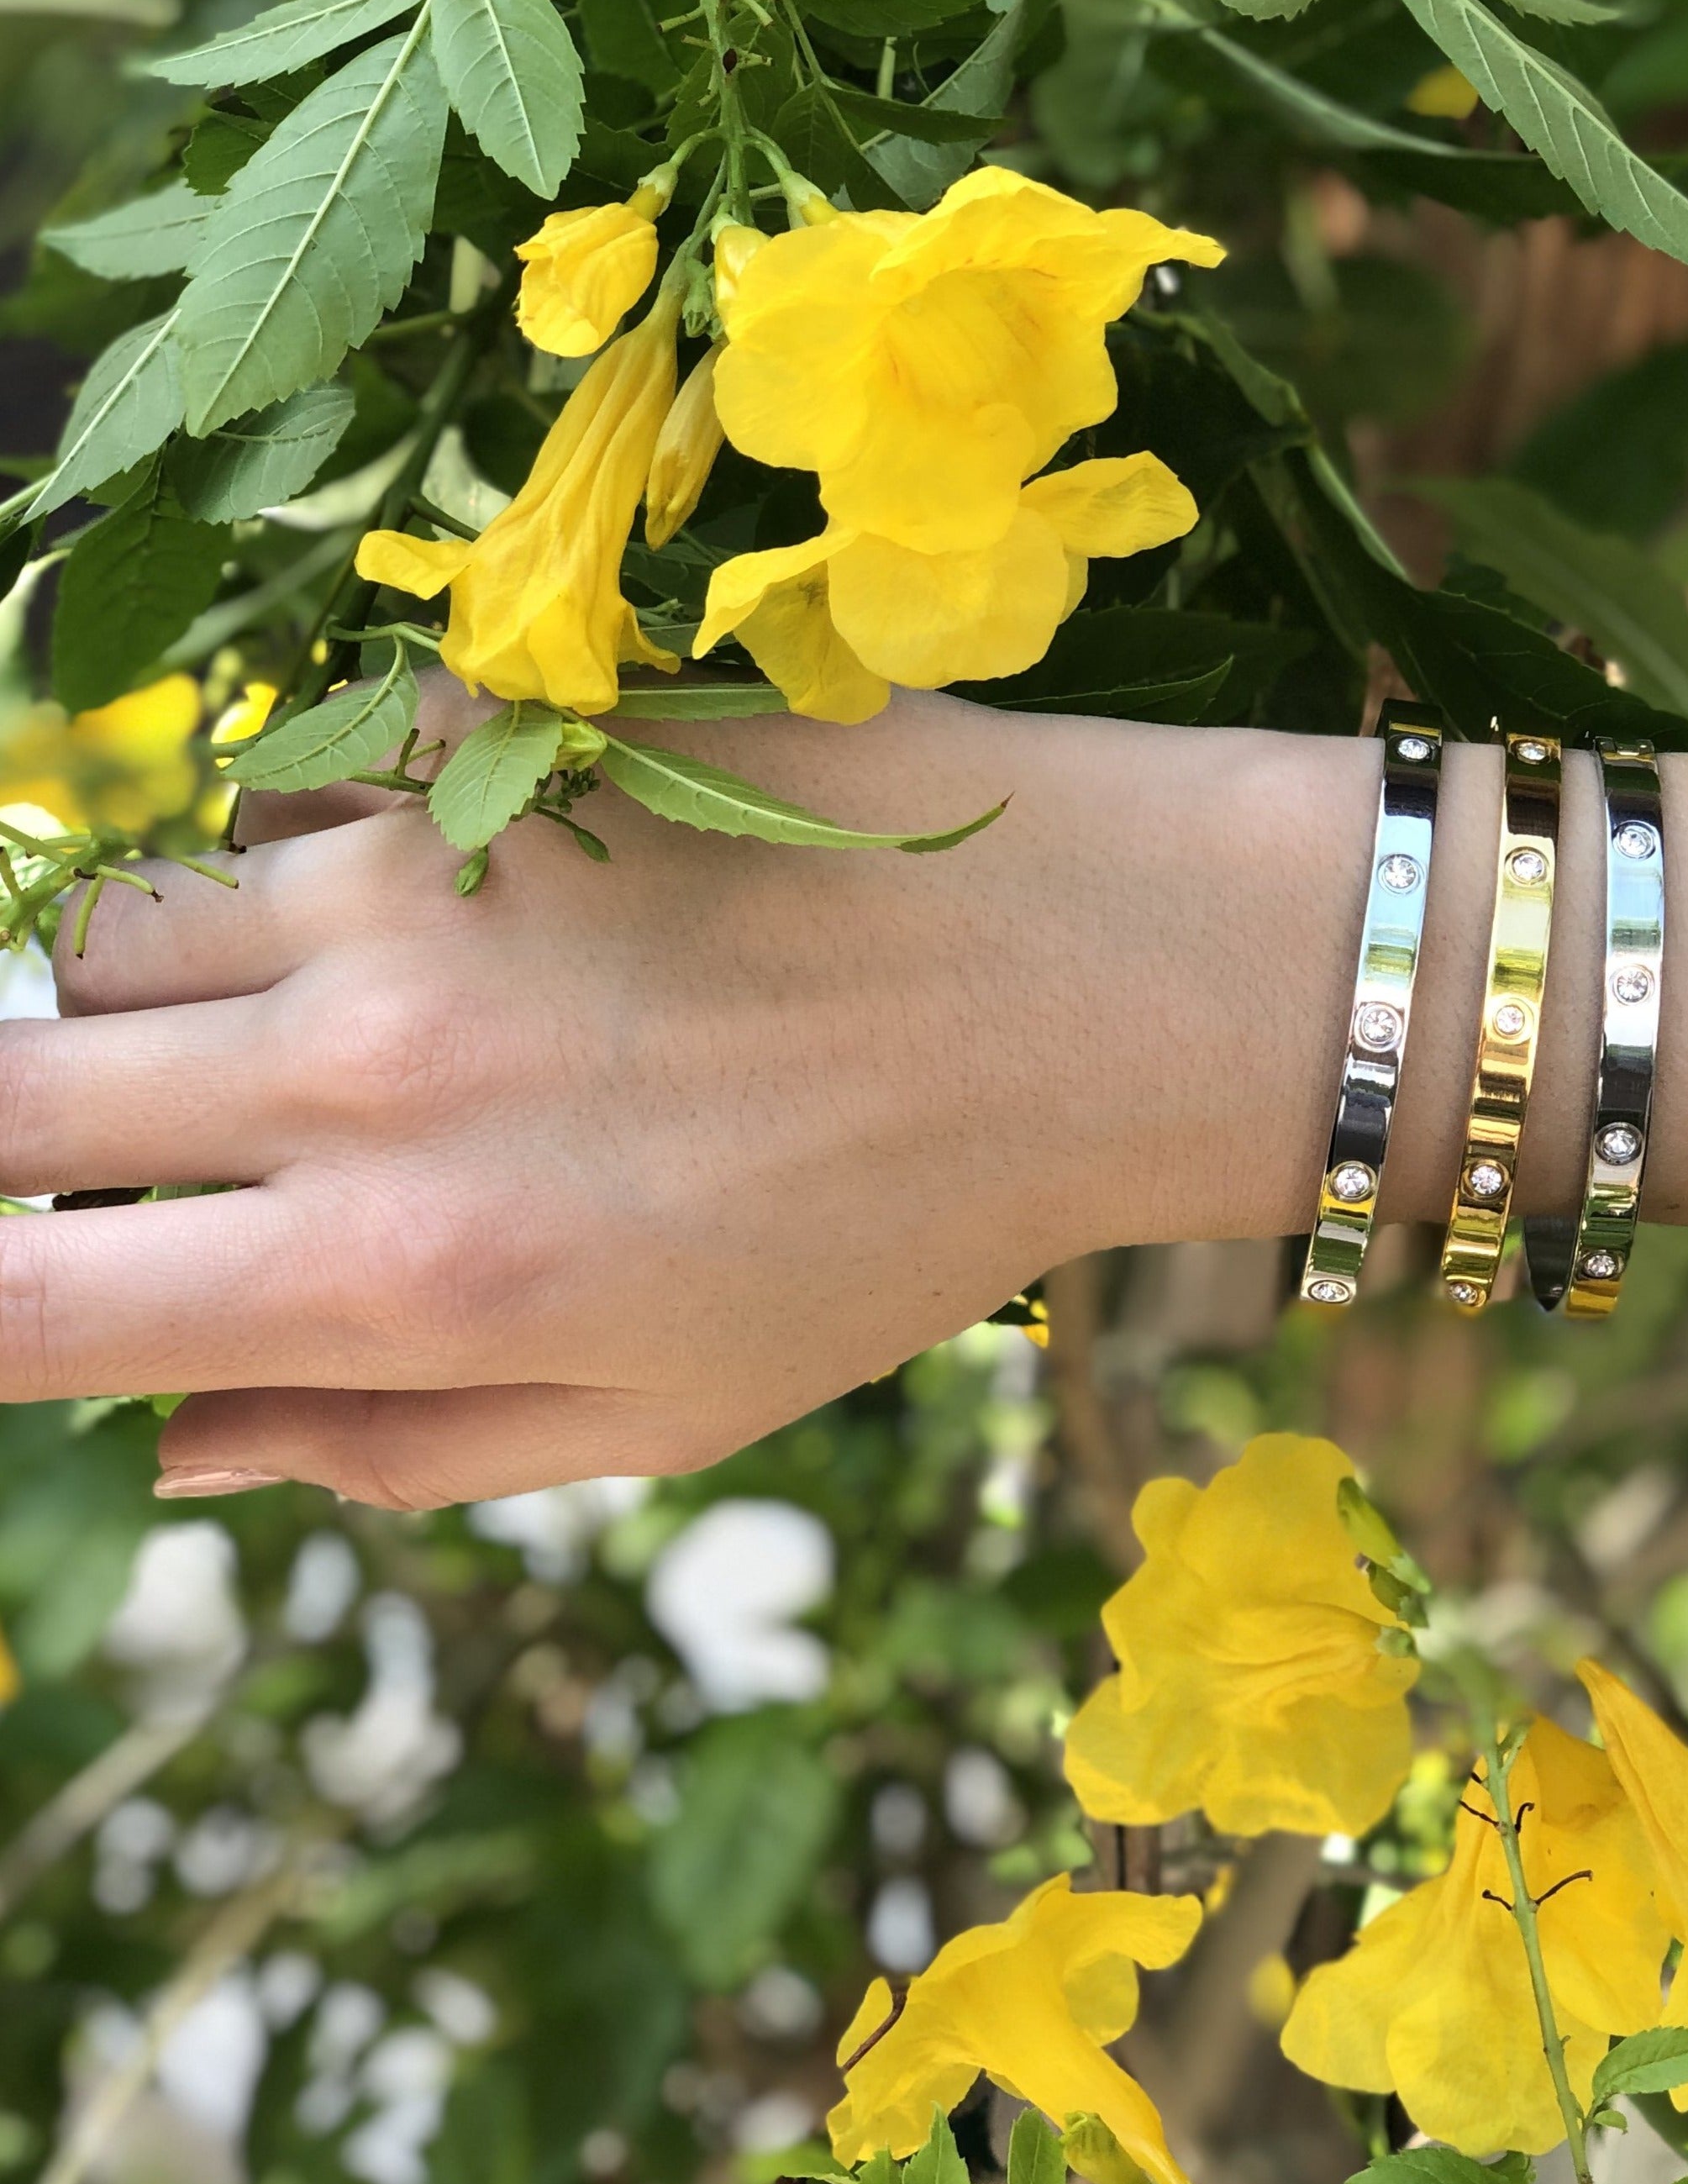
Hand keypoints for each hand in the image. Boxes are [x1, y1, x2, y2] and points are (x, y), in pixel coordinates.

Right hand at [24, 689, 1359, 1507]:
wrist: (1084, 979)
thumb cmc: (894, 1230)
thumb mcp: (670, 1413)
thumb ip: (399, 1445)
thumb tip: (181, 1448)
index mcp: (405, 1274)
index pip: (19, 1306)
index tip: (18, 1288)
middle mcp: (362, 1068)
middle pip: (5, 1090)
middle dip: (12, 1145)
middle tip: (113, 1166)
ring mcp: (413, 877)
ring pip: (121, 932)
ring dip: (163, 1004)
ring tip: (327, 1041)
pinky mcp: (483, 735)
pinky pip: (278, 796)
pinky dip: (306, 868)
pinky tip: (443, 910)